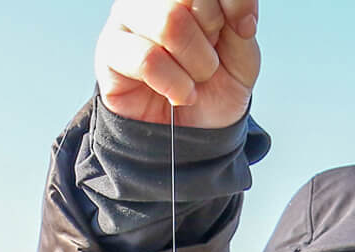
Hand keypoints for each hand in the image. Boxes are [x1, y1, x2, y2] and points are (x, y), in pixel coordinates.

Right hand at [95, 0, 259, 128]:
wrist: (193, 135)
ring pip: (168, 22)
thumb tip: (231, 11)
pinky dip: (175, 84)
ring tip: (195, 81)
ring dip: (195, 63)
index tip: (245, 29)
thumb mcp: (241, 57)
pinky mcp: (110, 52)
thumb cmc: (214, 89)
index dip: (235, 1)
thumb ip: (238, 23)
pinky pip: (147, 59)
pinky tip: (180, 95)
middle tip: (209, 61)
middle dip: (211, 35)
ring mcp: (126, 20)